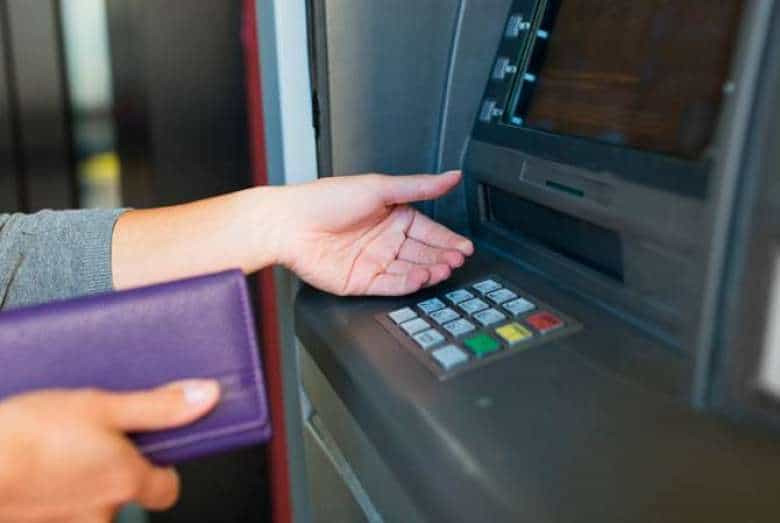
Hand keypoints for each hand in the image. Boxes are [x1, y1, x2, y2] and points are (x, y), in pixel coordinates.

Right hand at [0, 380, 219, 522]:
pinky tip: (34, 463)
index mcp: (126, 482)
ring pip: (84, 503)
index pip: (167, 490)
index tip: (153, 448)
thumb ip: (158, 407)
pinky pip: (52, 508)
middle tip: (94, 438)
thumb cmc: (28, 435)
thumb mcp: (103, 405)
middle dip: (113, 470)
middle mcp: (98, 515)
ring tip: (58, 447)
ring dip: (77, 479)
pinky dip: (48, 488)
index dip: (163, 469)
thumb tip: (206, 398)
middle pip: (124, 496)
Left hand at [272, 171, 473, 294]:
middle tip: (458, 260)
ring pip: (411, 270)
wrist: (289, 224)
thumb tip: (451, 176)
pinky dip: (409, 283)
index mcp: (392, 215)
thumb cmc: (326, 199)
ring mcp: (375, 262)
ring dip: (429, 270)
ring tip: (444, 268)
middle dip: (442, 257)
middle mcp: (385, 240)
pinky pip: (392, 285)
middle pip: (423, 252)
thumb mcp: (380, 187)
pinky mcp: (362, 281)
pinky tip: (422, 278)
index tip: (464, 246)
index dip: (448, 239)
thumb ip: (419, 186)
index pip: (428, 230)